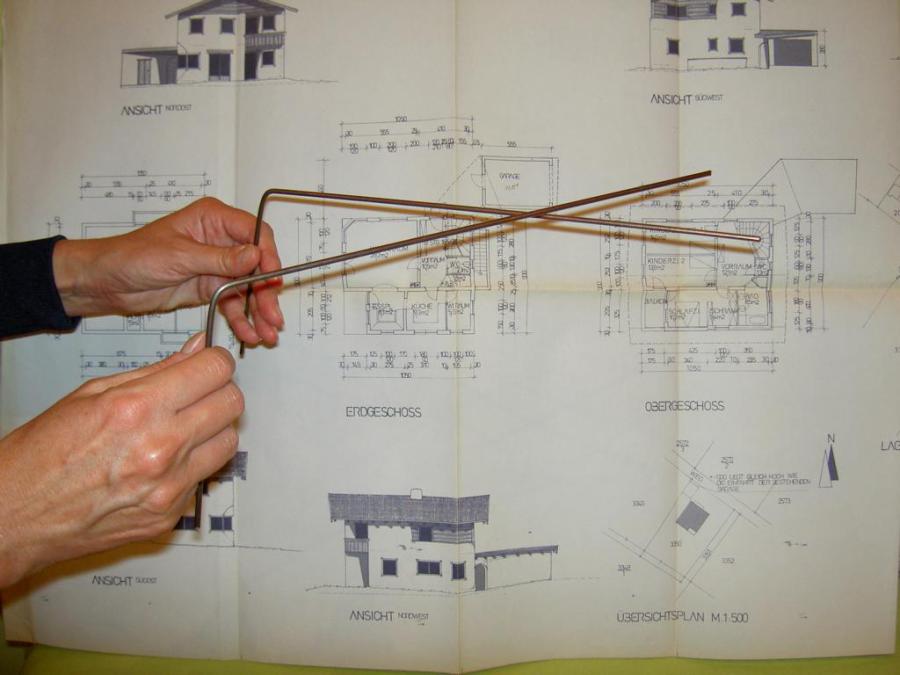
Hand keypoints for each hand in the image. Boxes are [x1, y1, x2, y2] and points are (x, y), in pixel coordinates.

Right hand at [0, 335, 240, 587]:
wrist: (17, 515)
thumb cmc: (43, 455)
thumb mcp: (93, 393)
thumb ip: (157, 371)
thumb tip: (197, 350)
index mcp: (139, 409)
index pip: (215, 370)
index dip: (215, 361)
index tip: (209, 364)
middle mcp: (161, 449)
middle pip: (232, 404)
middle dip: (219, 392)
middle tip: (197, 394)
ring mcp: (169, 487)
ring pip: (228, 442)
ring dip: (212, 430)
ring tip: (180, 429)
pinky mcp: (171, 516)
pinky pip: (203, 478)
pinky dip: (191, 467)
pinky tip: (160, 465)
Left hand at [53, 197, 283, 345]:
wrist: (105, 282)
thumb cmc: (133, 256)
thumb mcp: (179, 256)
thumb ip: (220, 258)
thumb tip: (255, 255)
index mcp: (213, 219)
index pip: (255, 233)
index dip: (268, 256)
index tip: (273, 279)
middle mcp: (220, 240)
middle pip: (256, 265)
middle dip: (265, 293)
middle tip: (273, 317)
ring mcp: (216, 265)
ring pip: (248, 288)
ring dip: (258, 311)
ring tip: (267, 334)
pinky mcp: (209, 287)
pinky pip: (232, 303)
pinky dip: (241, 319)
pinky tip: (249, 334)